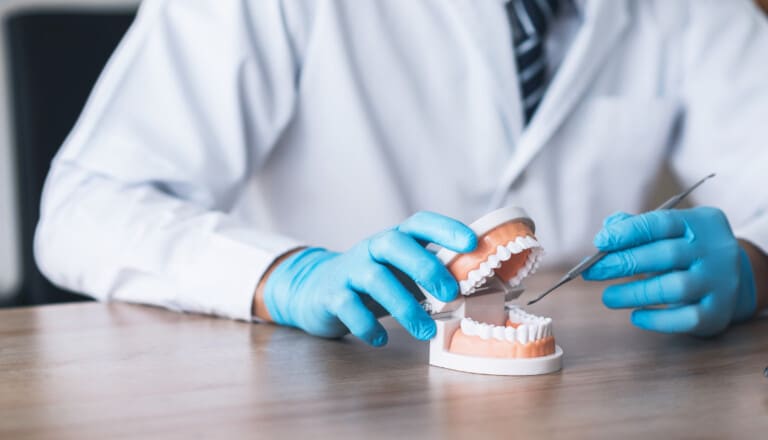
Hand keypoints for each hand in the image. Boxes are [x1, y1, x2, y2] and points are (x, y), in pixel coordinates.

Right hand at [262, 212, 476, 345]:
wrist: (317, 290)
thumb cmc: (375, 282)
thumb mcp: (402, 272)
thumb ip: (433, 274)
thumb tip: (485, 288)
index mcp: (395, 239)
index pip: (420, 223)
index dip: (445, 229)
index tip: (472, 243)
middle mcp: (371, 249)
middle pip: (396, 246)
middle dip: (425, 268)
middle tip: (451, 295)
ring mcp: (350, 270)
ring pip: (375, 279)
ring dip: (404, 306)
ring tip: (425, 331)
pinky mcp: (331, 295)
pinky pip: (349, 307)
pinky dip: (367, 325)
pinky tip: (381, 340)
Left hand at [583, 207, 756, 335]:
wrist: (734, 278)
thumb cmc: (686, 251)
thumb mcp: (670, 231)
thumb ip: (637, 226)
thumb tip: (607, 230)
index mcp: (700, 223)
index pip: (663, 222)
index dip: (629, 231)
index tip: (600, 241)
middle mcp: (714, 251)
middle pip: (667, 255)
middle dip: (625, 262)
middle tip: (592, 272)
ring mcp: (719, 282)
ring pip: (675, 288)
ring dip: (635, 293)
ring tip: (608, 298)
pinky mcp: (717, 312)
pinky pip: (686, 318)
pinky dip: (657, 320)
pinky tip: (636, 317)